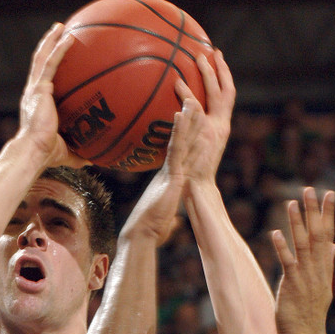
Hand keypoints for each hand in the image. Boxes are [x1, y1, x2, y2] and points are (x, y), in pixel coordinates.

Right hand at [18, 23, 88, 168]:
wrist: (34, 152)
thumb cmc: (46, 155)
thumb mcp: (67, 152)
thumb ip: (79, 154)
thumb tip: (94, 159)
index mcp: (37, 104)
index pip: (42, 80)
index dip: (49, 66)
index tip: (58, 56)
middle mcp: (33, 93)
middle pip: (40, 62)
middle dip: (48, 46)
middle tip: (59, 32)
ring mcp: (35, 89)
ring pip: (42, 57)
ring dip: (51, 40)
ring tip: (60, 27)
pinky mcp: (39, 88)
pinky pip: (50, 64)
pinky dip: (59, 49)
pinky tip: (69, 38)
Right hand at [120, 90, 204, 245]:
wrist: (142, 234)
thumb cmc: (150, 231)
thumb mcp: (165, 223)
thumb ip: (171, 219)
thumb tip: (176, 223)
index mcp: (167, 180)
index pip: (178, 155)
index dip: (183, 140)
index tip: (187, 125)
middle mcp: (167, 171)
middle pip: (180, 142)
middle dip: (187, 123)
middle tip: (191, 101)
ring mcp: (169, 170)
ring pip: (180, 140)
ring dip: (187, 120)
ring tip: (192, 99)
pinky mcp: (171, 174)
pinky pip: (177, 148)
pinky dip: (179, 131)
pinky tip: (182, 114)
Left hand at [176, 49, 235, 187]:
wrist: (198, 190)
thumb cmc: (193, 173)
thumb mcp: (193, 148)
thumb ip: (189, 133)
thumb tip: (179, 120)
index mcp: (220, 128)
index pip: (226, 99)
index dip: (224, 80)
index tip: (218, 62)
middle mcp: (221, 127)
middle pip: (226, 92)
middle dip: (221, 70)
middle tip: (213, 51)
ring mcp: (214, 131)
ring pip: (214, 97)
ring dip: (207, 76)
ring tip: (197, 58)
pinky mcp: (203, 136)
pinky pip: (195, 113)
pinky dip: (188, 99)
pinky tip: (178, 86)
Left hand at [272, 188, 334, 333]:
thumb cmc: (309, 315)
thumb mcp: (321, 286)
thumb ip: (326, 264)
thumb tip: (334, 245)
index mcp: (323, 269)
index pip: (327, 235)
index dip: (327, 214)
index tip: (329, 194)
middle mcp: (317, 270)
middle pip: (317, 235)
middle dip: (313, 211)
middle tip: (309, 189)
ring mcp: (305, 278)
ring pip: (302, 245)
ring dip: (297, 223)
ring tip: (291, 203)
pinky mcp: (292, 287)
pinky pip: (287, 264)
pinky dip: (282, 248)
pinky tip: (276, 233)